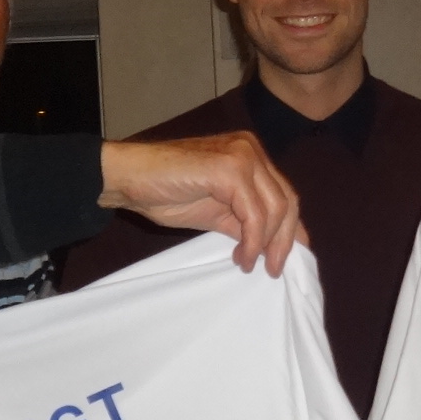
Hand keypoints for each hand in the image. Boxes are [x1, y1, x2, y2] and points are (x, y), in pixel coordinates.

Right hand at [99, 132, 301, 276]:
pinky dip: (252, 241)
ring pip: (275, 208)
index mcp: (250, 155)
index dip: (291, 228)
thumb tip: (272, 246)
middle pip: (287, 200)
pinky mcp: (230, 169)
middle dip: (284, 240)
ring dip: (266, 244)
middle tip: (273, 269)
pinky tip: (241, 256)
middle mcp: (251, 150)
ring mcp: (242, 156)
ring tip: (249, 264)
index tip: (286, 258)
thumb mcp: (216, 210)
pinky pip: (254, 214)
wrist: (129, 177)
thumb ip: (244, 221)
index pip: (283, 193)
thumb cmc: (165, 191)